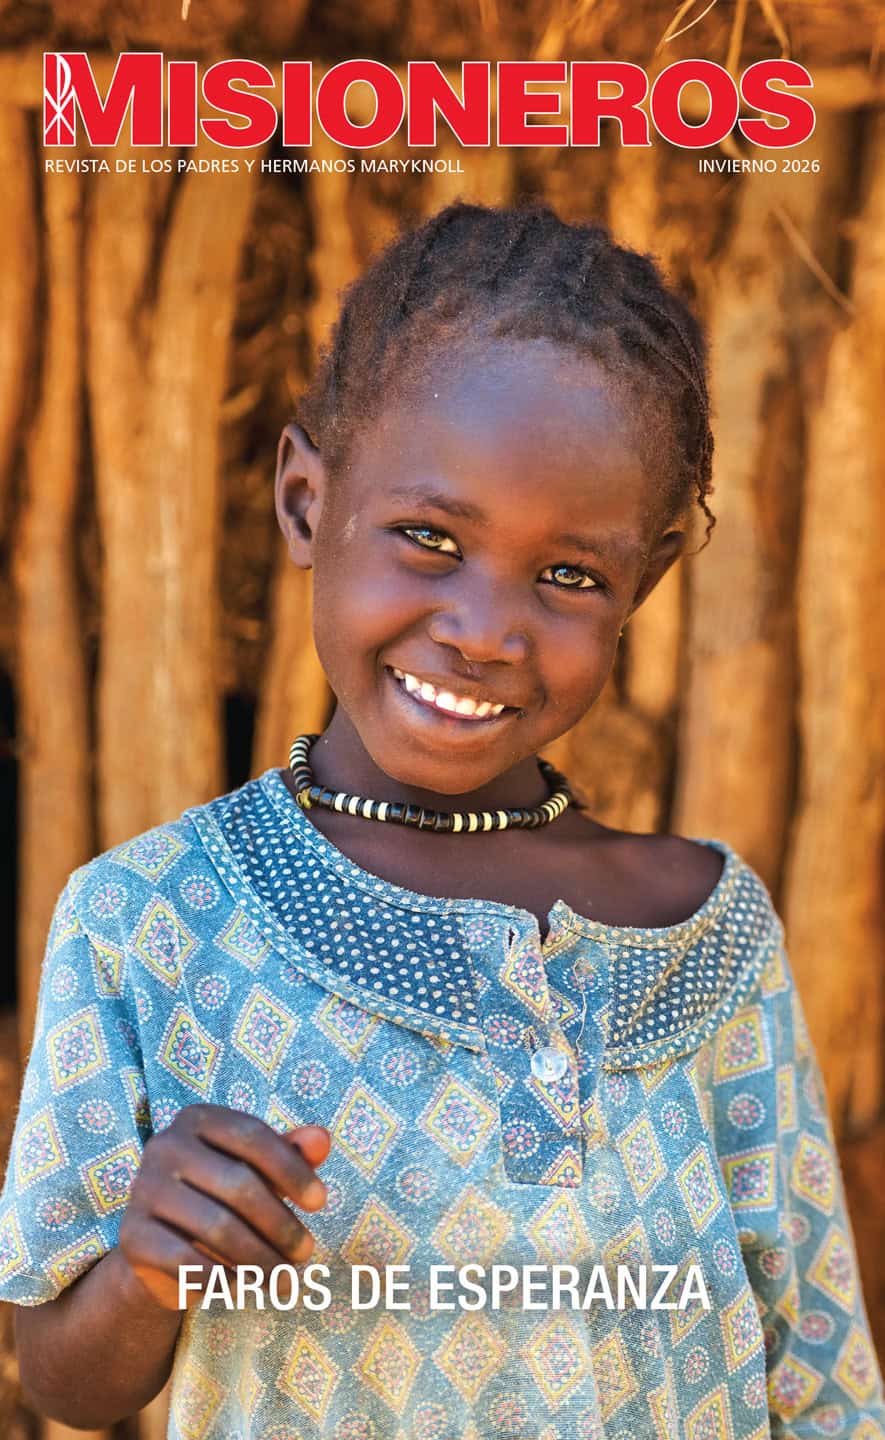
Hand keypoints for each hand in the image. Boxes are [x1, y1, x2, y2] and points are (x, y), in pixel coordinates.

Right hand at [118, 1105, 330, 1309]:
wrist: (163, 1248)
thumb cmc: (223, 1197)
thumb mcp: (259, 1171)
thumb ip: (291, 1153)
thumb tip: (322, 1138)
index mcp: (198, 1119)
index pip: (252, 1136)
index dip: (292, 1169)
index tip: (320, 1202)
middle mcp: (165, 1146)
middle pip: (239, 1185)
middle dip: (281, 1225)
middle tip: (306, 1254)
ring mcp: (143, 1189)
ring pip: (218, 1228)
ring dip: (261, 1260)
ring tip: (286, 1279)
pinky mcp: (131, 1236)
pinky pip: (188, 1263)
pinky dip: (224, 1279)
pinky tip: (246, 1287)